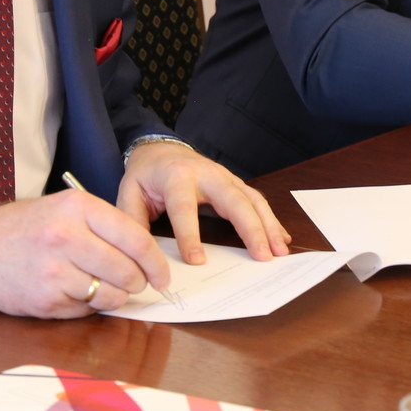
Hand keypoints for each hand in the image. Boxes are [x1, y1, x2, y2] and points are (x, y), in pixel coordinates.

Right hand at [0, 192, 168, 317]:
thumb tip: (144, 255)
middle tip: (136, 283)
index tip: (163, 274)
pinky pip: (86, 309)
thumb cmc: (22, 227)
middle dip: (138, 282)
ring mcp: (55, 271)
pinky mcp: (45, 300)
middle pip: (127, 270)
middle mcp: (67, 237)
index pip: (135, 238)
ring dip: (114, 296)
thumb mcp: (62, 208)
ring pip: (110, 295)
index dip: (155, 261)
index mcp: (77, 207)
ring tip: (102, 287)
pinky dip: (88, 305)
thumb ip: (102, 226)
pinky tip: (73, 291)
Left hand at [118, 141, 291, 265]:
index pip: (184, 207)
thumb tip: (139, 256)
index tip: (197, 261)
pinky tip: (281, 238)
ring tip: (279, 251)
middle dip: (250, 228)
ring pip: (252, 200)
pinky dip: (270, 219)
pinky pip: (256, 201)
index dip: (190, 235)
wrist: (160, 148)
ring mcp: (225, 177)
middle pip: (234, 200)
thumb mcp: (129, 193)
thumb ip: (133, 221)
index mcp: (176, 177)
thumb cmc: (145, 175)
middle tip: (263, 256)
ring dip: (268, 225)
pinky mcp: (234, 183)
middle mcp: (207, 174)